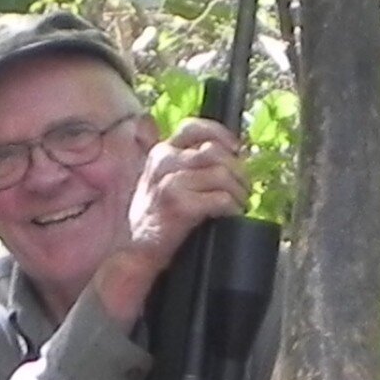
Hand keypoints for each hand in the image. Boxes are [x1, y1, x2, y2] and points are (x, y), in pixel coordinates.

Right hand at [124, 117, 248, 267]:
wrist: (136, 251)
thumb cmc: (154, 218)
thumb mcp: (158, 180)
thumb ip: (182, 163)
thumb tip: (225, 154)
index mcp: (160, 152)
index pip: (194, 128)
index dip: (221, 135)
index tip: (236, 148)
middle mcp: (163, 162)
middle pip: (215, 152)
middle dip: (237, 170)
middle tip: (243, 187)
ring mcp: (170, 183)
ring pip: (222, 174)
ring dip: (238, 190)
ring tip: (240, 202)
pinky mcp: (180, 206)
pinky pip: (221, 199)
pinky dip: (232, 207)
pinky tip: (231, 214)